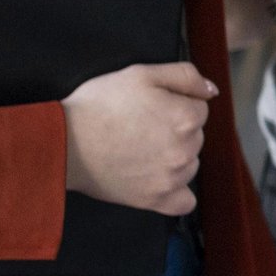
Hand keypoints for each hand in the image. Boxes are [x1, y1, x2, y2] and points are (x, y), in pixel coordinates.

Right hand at [62, 63, 212, 215]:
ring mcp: (172, 178)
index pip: (198, 108)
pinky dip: (176, 192)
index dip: (174, 103)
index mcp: (186, 117)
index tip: (150, 107)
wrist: (64, 143)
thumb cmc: (98, 105)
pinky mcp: (156, 200)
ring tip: (139, 149)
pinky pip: (184, 201)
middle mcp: (186, 150)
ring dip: (174, 157)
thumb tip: (211, 90)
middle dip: (174, 129)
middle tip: (140, 126)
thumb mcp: (141, 73)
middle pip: (195, 136)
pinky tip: (156, 179)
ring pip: (189, 164)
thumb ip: (185, 76)